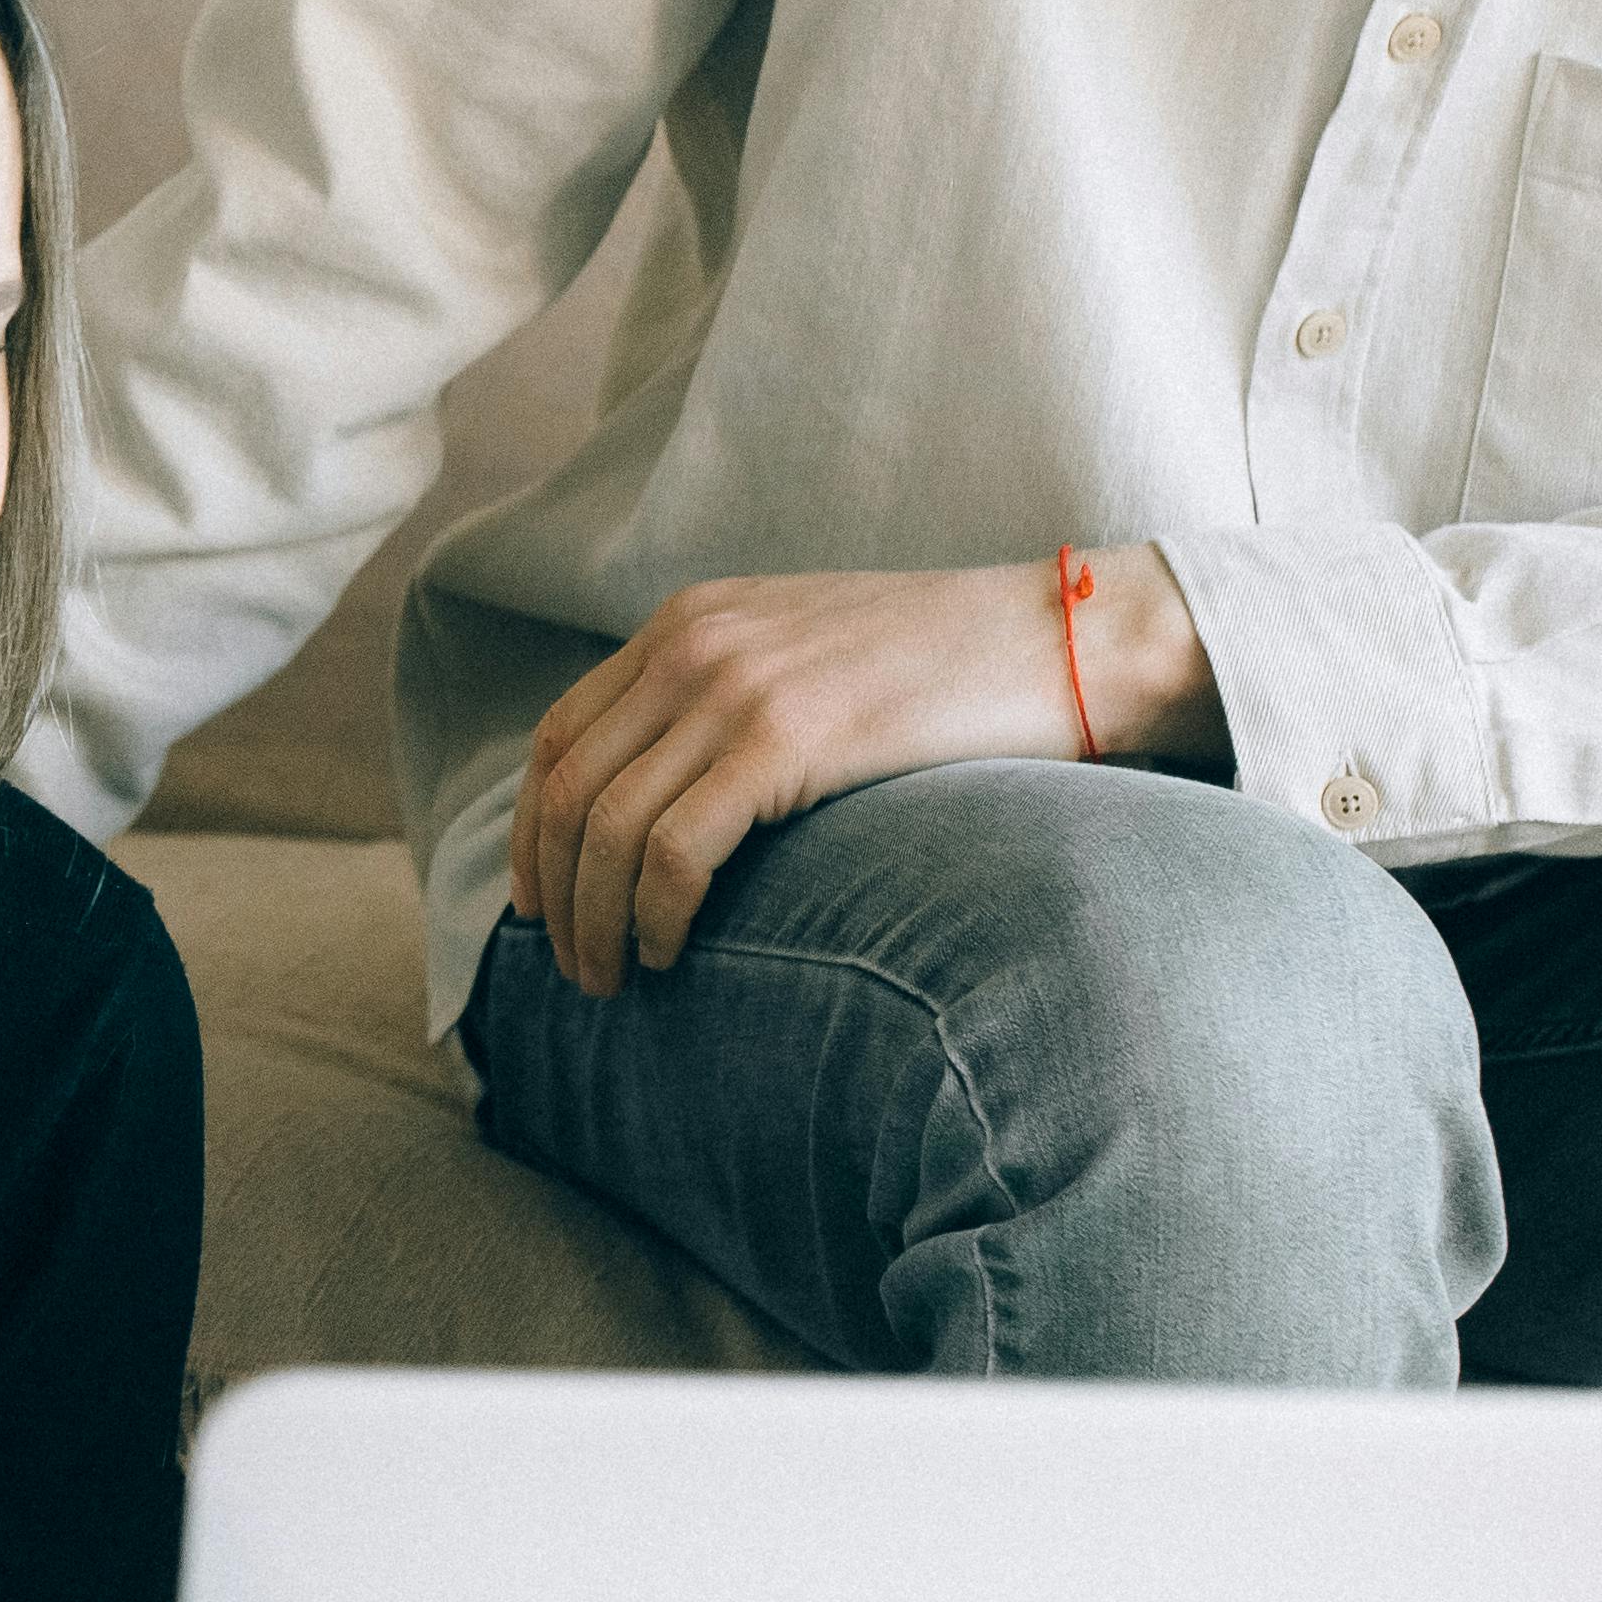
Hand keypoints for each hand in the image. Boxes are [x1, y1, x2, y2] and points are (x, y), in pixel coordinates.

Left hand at [510, 551, 1214, 994]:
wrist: (1066, 637)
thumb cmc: (954, 668)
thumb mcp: (810, 656)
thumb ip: (730, 700)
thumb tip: (668, 796)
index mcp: (691, 620)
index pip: (560, 734)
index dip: (534, 831)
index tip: (541, 903)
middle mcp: (694, 643)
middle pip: (567, 787)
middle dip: (554, 892)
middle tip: (571, 968)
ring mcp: (736, 686)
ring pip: (607, 827)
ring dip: (595, 921)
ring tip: (615, 981)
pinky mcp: (786, 739)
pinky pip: (674, 848)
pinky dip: (655, 914)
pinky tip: (671, 952)